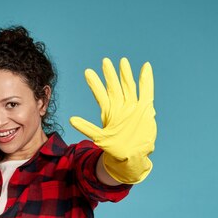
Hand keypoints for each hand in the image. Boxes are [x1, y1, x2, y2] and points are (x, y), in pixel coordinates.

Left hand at [70, 57, 155, 183]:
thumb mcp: (99, 138)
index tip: (87, 72)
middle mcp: (120, 107)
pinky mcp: (145, 109)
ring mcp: (133, 107)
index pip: (100, 94)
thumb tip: (71, 120)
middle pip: (114, 87)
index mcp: (109, 112)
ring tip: (122, 62)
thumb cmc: (115, 148)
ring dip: (126, 75)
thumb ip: (87, 128)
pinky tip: (145, 67)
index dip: (95, 84)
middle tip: (104, 61)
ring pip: (129, 86)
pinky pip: (147, 92)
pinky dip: (146, 80)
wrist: (132, 156)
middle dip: (110, 75)